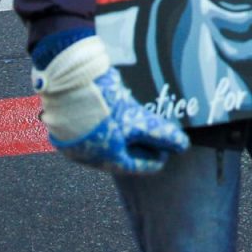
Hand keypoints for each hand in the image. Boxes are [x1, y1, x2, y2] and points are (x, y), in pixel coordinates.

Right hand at [31, 35, 188, 173]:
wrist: (67, 85)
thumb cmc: (104, 110)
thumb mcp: (139, 121)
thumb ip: (162, 135)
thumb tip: (183, 146)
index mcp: (107, 160)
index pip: (137, 166)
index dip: (155, 157)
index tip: (168, 149)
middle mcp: (89, 156)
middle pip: (122, 154)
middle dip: (140, 144)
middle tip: (156, 133)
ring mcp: (77, 141)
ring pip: (107, 141)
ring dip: (124, 132)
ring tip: (138, 119)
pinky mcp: (69, 125)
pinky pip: (94, 129)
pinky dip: (109, 123)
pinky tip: (117, 110)